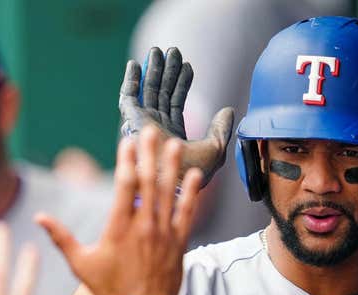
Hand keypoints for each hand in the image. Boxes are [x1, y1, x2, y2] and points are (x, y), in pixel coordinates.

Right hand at [36, 126, 201, 294]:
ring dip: (172, 167)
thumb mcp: (81, 264)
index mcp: (119, 228)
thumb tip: (39, 217)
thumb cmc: (110, 289)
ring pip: (170, 194)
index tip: (127, 141)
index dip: (126, 161)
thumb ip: (61, 238)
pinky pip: (188, 213)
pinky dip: (192, 194)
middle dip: (149, 154)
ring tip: (174, 144)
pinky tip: (196, 176)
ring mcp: (164, 233)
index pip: (123, 187)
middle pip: (148, 183)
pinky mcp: (179, 242)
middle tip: (151, 131)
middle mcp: (144, 226)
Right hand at [119, 47, 233, 186]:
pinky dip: (130, 81)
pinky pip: (128, 98)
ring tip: (158, 50)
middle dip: (167, 71)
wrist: (174, 180)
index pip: (177, 102)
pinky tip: (136, 64)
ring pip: (147, 91)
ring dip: (152, 70)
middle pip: (161, 93)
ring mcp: (144, 126)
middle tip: (173, 50)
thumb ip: (222, 128)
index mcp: (174, 135)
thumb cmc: (195, 172)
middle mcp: (157, 129)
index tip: (189, 65)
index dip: (182, 83)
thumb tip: (229, 110)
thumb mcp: (216, 148)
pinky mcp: (132, 123)